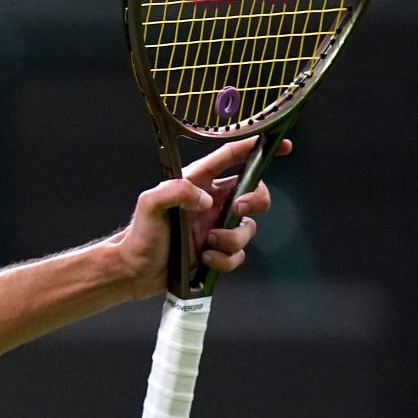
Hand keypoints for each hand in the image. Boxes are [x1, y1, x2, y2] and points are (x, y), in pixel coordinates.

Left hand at [111, 136, 287, 296]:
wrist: (135, 272)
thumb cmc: (140, 235)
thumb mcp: (149, 204)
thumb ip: (175, 191)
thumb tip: (207, 200)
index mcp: (197, 183)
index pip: (232, 158)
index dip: (257, 148)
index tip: (283, 145)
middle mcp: (211, 203)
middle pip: (254, 193)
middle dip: (255, 201)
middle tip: (236, 210)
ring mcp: (216, 227)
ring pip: (248, 228)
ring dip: (231, 239)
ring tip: (206, 244)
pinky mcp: (217, 251)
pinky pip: (238, 255)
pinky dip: (225, 259)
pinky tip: (204, 259)